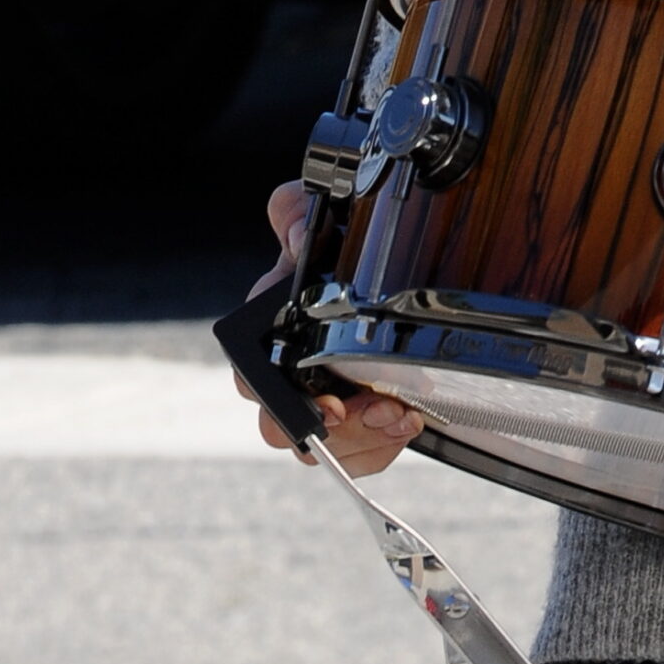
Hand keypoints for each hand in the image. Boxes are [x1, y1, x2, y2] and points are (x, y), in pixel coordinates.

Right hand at [234, 178, 423, 476]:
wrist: (389, 249)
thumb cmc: (338, 236)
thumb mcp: (317, 210)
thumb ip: (294, 211)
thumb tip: (298, 238)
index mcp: (271, 330)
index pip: (253, 382)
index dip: (282, 402)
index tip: (331, 404)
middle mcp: (291, 371)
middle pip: (284, 431)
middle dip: (334, 432)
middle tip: (377, 411)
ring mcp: (325, 396)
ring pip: (325, 450)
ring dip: (366, 440)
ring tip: (403, 414)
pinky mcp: (360, 414)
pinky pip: (359, 452)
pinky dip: (383, 445)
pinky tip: (409, 419)